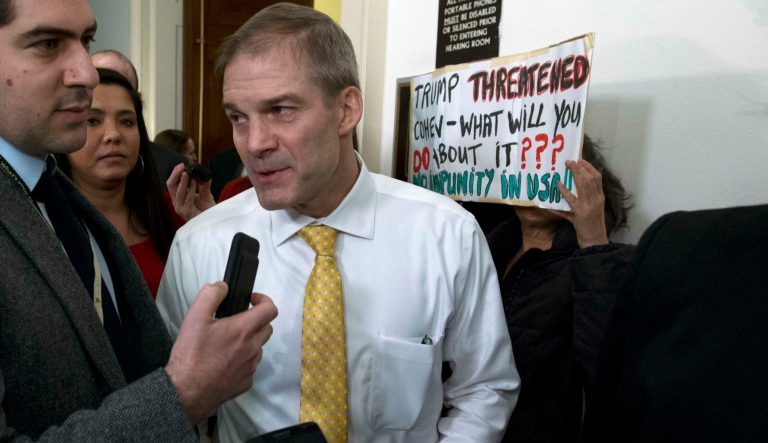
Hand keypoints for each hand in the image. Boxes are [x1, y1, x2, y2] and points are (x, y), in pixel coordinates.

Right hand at [165, 282, 276, 423]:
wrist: (186, 391)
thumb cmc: (190, 355)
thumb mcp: (195, 317)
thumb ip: (210, 295)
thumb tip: (222, 286)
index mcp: (243, 330)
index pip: (270, 309)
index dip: (263, 300)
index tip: (251, 301)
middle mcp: (252, 348)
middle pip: (267, 328)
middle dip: (255, 321)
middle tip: (236, 322)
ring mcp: (251, 367)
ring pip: (258, 348)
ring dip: (248, 342)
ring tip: (226, 343)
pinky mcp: (246, 382)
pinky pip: (250, 367)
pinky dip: (242, 361)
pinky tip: (223, 363)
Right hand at [167, 163, 215, 220]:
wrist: (213, 222)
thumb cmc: (207, 211)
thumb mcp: (206, 195)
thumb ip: (204, 186)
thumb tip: (204, 174)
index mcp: (179, 197)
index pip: (172, 183)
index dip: (175, 173)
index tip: (181, 165)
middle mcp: (177, 202)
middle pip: (170, 186)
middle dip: (176, 174)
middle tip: (182, 166)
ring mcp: (180, 208)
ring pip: (178, 192)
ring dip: (183, 181)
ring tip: (188, 173)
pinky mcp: (186, 213)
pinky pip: (187, 199)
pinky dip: (190, 190)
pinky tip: (194, 183)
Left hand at [552, 159, 608, 247]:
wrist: (594, 240)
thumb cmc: (591, 226)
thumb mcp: (590, 210)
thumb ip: (581, 200)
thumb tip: (567, 189)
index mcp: (600, 197)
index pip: (598, 178)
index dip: (589, 167)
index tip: (581, 160)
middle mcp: (597, 199)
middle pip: (591, 178)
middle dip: (581, 168)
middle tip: (571, 160)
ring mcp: (589, 205)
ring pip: (584, 185)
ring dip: (575, 174)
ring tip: (568, 166)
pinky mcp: (581, 213)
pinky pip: (571, 199)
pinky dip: (565, 191)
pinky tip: (558, 185)